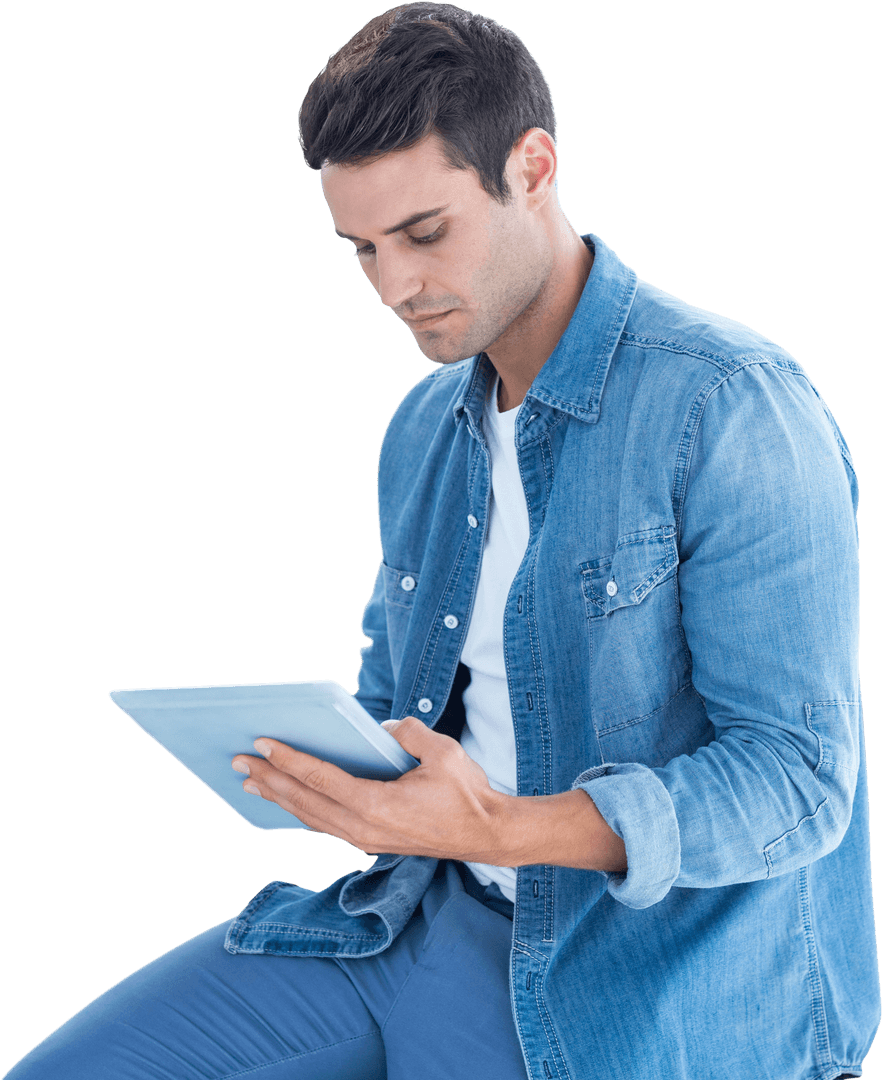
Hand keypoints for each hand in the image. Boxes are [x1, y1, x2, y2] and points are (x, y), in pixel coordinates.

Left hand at [231, 716, 509, 861]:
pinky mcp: (370, 841)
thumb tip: (382, 728)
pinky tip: (287, 801)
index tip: (261, 744)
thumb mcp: (442, 752)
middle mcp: (364, 828)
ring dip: (279, 797)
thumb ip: (407, 733)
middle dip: (269, 779)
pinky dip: (300, 810)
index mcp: (377, 805)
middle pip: (305, 801)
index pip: (320, 779)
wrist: (487, 835)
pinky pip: (324, 825)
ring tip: (251, 782)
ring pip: (310, 817)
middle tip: (238, 761)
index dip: (288, 760)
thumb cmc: (468, 793)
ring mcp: (365, 839)